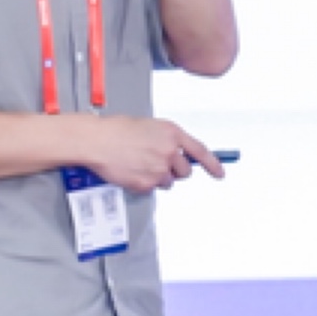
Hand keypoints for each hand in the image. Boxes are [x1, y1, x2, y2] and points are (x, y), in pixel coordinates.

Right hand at [81, 115, 223, 194]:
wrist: (97, 140)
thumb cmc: (117, 130)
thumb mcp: (149, 126)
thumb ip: (166, 139)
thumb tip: (175, 153)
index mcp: (172, 133)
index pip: (200, 151)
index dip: (213, 164)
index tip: (220, 173)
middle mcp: (169, 151)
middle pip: (185, 172)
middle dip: (175, 171)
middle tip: (157, 164)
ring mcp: (158, 169)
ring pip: (168, 182)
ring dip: (158, 177)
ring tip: (139, 164)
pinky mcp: (146, 183)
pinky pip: (151, 189)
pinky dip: (143, 183)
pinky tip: (131, 171)